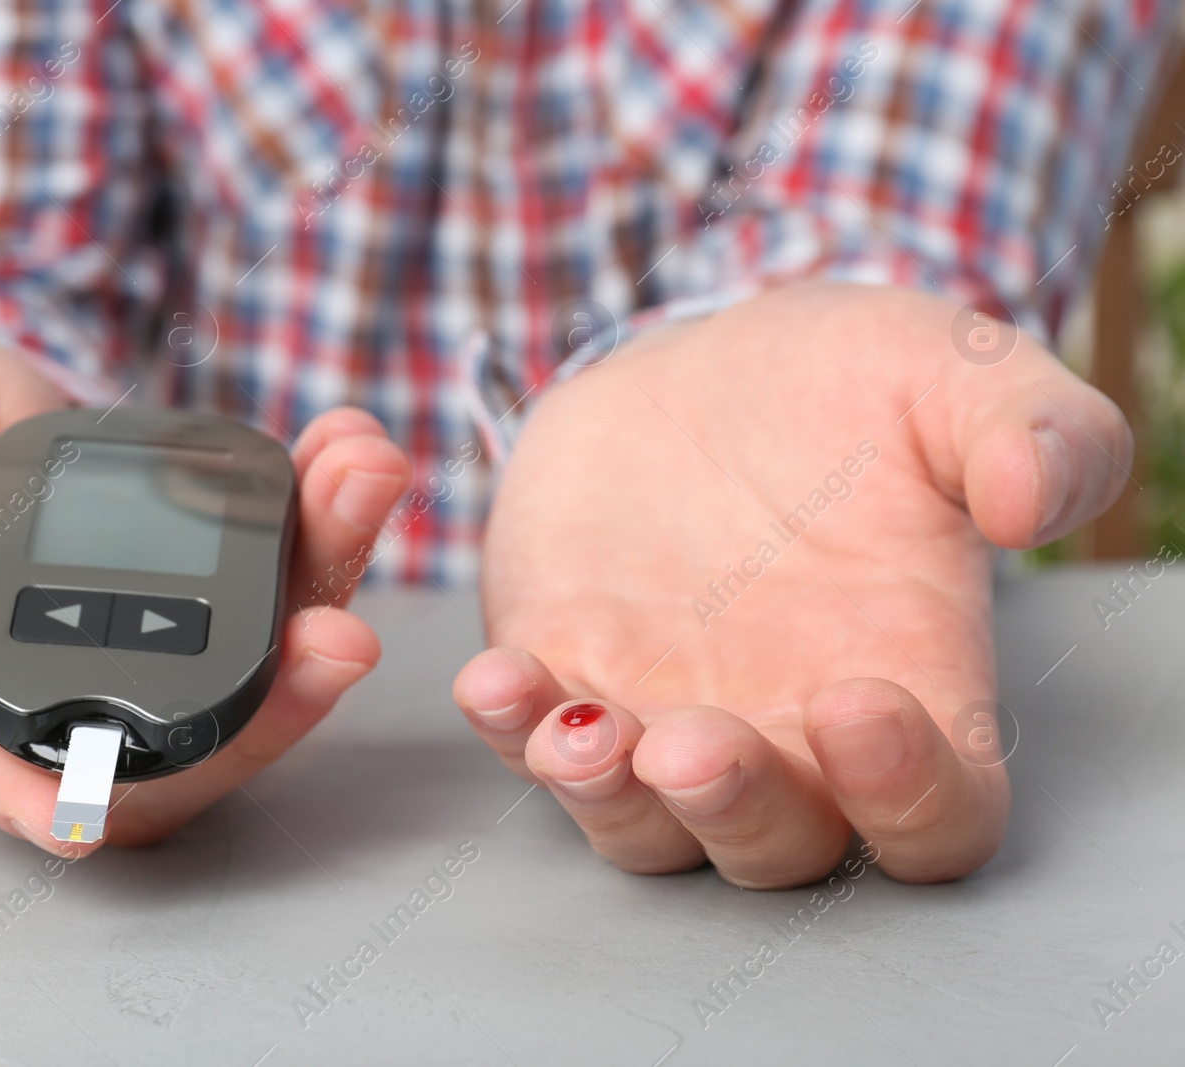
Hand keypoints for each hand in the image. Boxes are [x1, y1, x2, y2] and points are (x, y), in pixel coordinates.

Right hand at [0, 339, 410, 852]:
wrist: (0, 415)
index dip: (24, 798)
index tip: (86, 816)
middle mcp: (62, 689)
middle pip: (163, 742)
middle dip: (266, 702)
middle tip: (334, 636)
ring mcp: (151, 658)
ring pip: (249, 671)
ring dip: (321, 588)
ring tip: (360, 488)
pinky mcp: (213, 612)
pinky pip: (280, 594)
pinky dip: (327, 528)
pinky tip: (352, 460)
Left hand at [452, 282, 1129, 886]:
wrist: (702, 365)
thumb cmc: (849, 385)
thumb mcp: (954, 374)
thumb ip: (1032, 430)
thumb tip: (1034, 502)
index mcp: (907, 690)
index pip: (935, 818)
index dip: (909, 797)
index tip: (861, 707)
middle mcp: (784, 735)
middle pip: (773, 844)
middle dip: (732, 810)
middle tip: (693, 746)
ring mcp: (662, 715)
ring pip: (642, 825)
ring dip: (605, 797)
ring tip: (578, 733)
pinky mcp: (564, 672)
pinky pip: (530, 737)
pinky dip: (507, 725)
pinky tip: (492, 680)